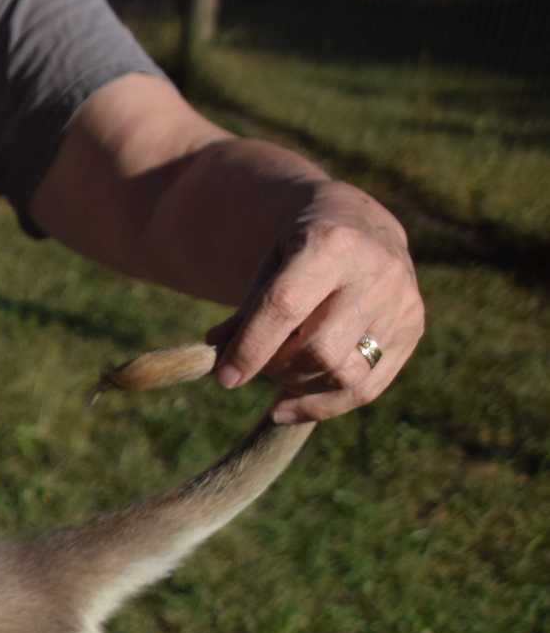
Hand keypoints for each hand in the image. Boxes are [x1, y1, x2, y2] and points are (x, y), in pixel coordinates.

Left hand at [205, 181, 423, 423]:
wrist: (359, 225)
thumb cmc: (301, 250)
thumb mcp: (268, 265)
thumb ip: (245, 312)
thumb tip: (219, 357)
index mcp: (331, 244)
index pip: (285, 306)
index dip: (251, 347)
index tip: (225, 377)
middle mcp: (376, 272)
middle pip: (320, 349)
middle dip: (278, 369)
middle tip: (258, 366)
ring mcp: (402, 302)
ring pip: (346, 374)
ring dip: (301, 387)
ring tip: (279, 375)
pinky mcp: (413, 328)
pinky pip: (368, 388)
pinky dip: (324, 405)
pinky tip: (289, 406)